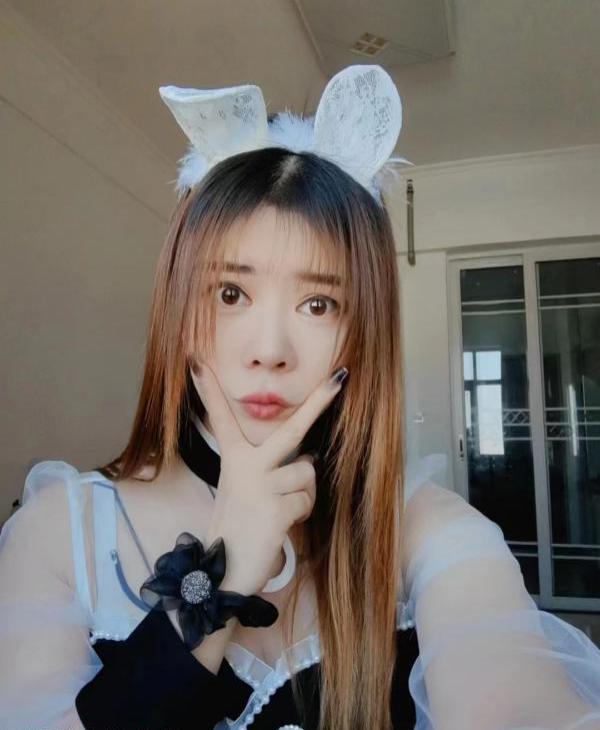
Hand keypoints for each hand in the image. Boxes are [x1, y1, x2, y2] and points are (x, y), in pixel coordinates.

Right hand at [189, 361, 348, 595]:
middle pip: (293, 429)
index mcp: (234, 459)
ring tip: (279, 510)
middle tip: (341, 377)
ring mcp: (261, 485)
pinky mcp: (276, 507)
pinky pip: (306, 500)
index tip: (197, 363)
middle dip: (319, 401)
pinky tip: (278, 525)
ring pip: (308, 474)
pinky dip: (300, 513)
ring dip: (302, 494)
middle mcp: (246, 465)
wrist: (224, 570)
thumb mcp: (244, 489)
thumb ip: (269, 469)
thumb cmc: (238, 526)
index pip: (220, 419)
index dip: (209, 391)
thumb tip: (311, 459)